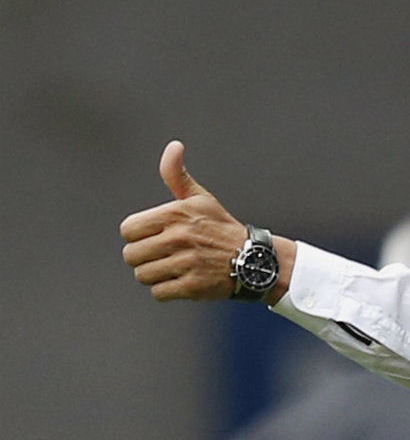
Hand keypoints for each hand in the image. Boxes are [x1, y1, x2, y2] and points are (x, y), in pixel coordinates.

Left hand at [120, 140, 245, 301]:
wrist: (251, 258)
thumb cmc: (220, 227)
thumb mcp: (200, 198)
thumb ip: (176, 174)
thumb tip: (174, 147)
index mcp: (175, 214)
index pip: (128, 230)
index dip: (138, 235)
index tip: (154, 235)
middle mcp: (179, 238)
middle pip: (131, 256)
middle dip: (144, 256)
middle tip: (163, 253)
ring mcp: (185, 263)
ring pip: (143, 275)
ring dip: (155, 274)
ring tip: (174, 266)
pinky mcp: (191, 286)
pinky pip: (159, 292)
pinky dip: (167, 289)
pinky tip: (182, 279)